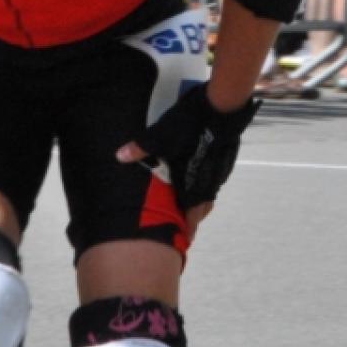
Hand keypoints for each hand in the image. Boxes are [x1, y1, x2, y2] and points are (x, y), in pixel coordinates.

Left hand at [116, 85, 258, 213]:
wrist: (221, 109)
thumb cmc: (189, 125)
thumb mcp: (160, 135)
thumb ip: (141, 149)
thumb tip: (119, 156)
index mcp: (190, 180)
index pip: (190, 211)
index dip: (188, 226)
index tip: (187, 237)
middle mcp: (207, 181)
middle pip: (203, 207)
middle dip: (196, 217)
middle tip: (189, 225)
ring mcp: (219, 171)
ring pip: (211, 193)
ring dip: (203, 201)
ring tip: (195, 206)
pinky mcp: (227, 159)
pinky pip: (217, 179)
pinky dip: (209, 184)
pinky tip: (203, 179)